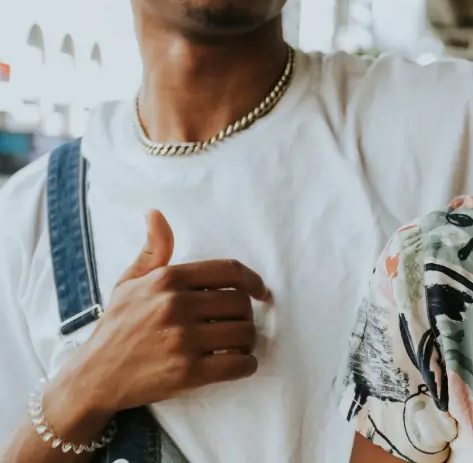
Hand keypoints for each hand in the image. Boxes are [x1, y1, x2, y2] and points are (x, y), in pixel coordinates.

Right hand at [45, 210, 269, 430]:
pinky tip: (238, 364)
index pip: (229, 270)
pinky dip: (246, 365)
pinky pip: (238, 365)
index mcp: (167, 280)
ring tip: (238, 345)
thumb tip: (155, 213)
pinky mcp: (188, 373)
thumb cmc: (117, 326)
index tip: (260, 292)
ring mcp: (182, 340)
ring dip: (248, 341)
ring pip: (244, 333)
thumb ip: (153, 250)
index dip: (253, 280)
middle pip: (240, 302)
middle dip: (246, 315)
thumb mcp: (129, 283)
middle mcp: (176, 306)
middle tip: (238, 324)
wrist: (94, 378)